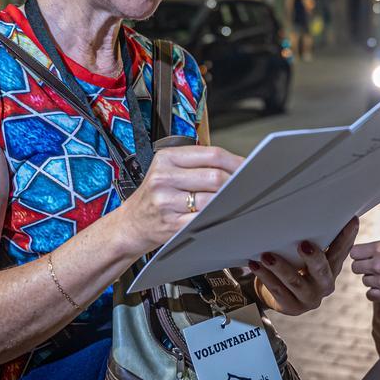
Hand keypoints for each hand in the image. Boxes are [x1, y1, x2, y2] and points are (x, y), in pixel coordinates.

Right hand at [118, 145, 242, 255]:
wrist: (130, 224)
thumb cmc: (154, 195)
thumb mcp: (167, 170)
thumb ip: (196, 164)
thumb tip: (236, 165)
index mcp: (166, 158)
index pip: (211, 155)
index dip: (236, 161)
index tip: (249, 167)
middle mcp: (164, 177)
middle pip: (215, 177)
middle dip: (236, 183)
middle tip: (247, 186)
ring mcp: (166, 201)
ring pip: (212, 199)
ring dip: (229, 201)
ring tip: (237, 201)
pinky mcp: (171, 224)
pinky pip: (203, 220)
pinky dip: (217, 218)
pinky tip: (223, 215)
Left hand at [249, 218, 358, 315]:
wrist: (282, 297)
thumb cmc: (297, 269)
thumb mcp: (309, 257)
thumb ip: (317, 240)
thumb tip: (320, 210)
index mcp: (333, 269)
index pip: (341, 252)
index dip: (347, 237)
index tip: (351, 220)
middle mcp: (324, 285)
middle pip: (322, 271)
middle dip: (313, 258)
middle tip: (303, 244)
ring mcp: (309, 298)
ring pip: (295, 282)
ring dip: (280, 268)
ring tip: (266, 255)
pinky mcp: (292, 307)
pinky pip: (277, 291)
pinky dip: (265, 277)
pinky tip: (256, 265)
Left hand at [349, 239, 379, 302]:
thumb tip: (376, 250)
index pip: (354, 252)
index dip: (359, 254)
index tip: (364, 255)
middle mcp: (378, 264)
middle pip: (356, 267)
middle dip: (364, 266)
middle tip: (375, 266)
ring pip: (365, 281)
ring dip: (372, 279)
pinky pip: (370, 295)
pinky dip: (376, 292)